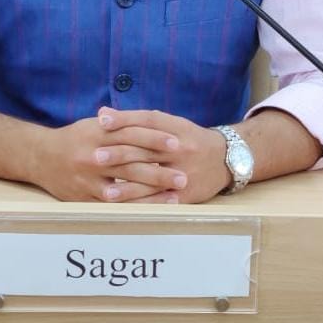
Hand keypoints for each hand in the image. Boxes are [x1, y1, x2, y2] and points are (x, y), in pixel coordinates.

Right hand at [28, 113, 190, 202]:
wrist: (40, 156)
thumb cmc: (73, 138)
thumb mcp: (94, 125)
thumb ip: (119, 123)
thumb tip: (149, 118)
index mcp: (99, 133)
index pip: (132, 133)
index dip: (155, 138)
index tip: (177, 142)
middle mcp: (95, 154)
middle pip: (133, 160)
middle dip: (160, 168)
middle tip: (184, 174)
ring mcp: (89, 176)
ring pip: (125, 184)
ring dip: (152, 190)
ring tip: (174, 193)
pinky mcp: (84, 195)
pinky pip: (112, 203)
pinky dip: (132, 205)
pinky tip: (149, 208)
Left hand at [94, 108, 231, 202]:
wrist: (226, 158)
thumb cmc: (188, 138)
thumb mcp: (168, 123)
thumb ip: (135, 119)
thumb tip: (102, 114)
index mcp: (174, 127)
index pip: (147, 121)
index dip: (124, 120)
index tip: (102, 121)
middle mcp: (180, 148)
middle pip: (146, 150)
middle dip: (120, 154)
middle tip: (96, 157)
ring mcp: (184, 172)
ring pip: (152, 180)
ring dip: (128, 187)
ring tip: (106, 190)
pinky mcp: (187, 194)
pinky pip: (162, 201)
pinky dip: (143, 205)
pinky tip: (127, 209)